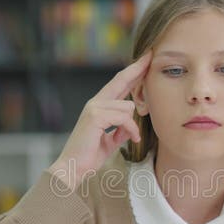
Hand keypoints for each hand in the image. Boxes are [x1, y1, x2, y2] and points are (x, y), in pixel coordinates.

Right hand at [50, 50, 151, 188]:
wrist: (73, 168)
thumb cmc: (89, 155)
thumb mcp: (110, 141)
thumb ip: (120, 131)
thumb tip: (131, 128)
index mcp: (98, 106)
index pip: (118, 84)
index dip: (131, 71)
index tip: (144, 61)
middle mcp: (95, 103)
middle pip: (120, 80)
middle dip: (137, 69)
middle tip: (150, 56)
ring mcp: (94, 108)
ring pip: (128, 107)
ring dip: (133, 125)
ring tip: (132, 137)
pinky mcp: (95, 116)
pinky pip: (124, 118)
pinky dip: (131, 130)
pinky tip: (133, 139)